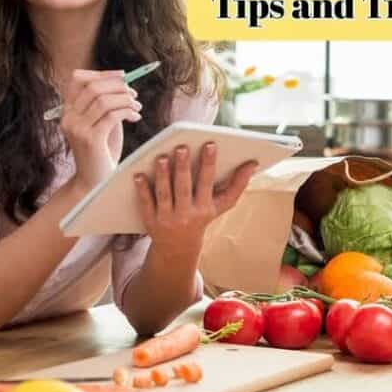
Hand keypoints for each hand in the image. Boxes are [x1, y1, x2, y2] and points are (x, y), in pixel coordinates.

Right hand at [60, 69, 140, 189]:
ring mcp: (77, 129)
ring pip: (103, 100)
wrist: (95, 182)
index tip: (123, 76)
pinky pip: (112, 115)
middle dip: (117, 85)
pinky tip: (136, 116)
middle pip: (92, 87)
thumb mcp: (102, 122)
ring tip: (137, 105)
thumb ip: (106, 104)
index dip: (102, 74)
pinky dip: (127, 111)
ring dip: (125, 99)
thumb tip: (123, 82)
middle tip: (134, 93)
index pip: (78, 79)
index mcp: (67, 111)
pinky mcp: (91, 140)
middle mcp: (68, 118)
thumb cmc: (102, 151)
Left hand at [134, 142, 257, 258]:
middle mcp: (187, 214)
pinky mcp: (151, 221)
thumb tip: (253, 163)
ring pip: (165, 194)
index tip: (209, 144)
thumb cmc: (202, 217)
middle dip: (183, 167)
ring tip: (160, 157)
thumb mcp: (222, 205)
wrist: (179, 247)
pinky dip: (142, 189)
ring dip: (162, 176)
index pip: (207, 183)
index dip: (209, 164)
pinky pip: (146, 203)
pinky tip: (138, 174)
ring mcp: (168, 219)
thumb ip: (238, 184)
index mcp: (206, 207)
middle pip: (184, 187)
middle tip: (181, 147)